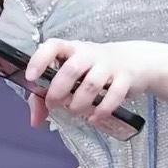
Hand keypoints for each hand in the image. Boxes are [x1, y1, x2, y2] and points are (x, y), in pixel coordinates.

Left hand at [26, 39, 166, 129]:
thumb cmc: (95, 68)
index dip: (39, 60)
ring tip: (75, 112)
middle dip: (58, 91)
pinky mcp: (126, 78)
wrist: (135, 60)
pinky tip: (94, 118)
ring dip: (79, 103)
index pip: (53, 46)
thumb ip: (48, 95)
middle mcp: (90, 54)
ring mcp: (109, 65)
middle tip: (54, 105)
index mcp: (72, 49)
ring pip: (91, 84)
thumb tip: (35, 121)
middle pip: (72, 69)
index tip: (31, 77)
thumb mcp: (73, 75)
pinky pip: (113, 96)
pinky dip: (102, 111)